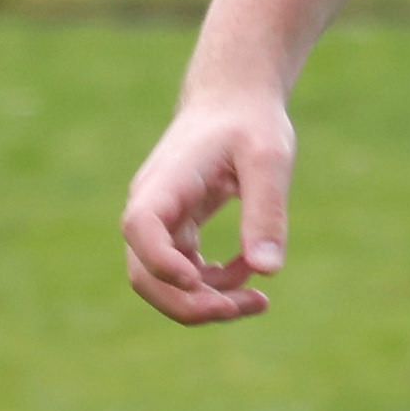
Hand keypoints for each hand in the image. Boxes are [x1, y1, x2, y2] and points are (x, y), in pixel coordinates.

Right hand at [121, 82, 295, 324]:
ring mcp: (162, 222)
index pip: (140, 227)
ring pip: (164, 282)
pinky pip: (186, 272)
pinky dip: (216, 283)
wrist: (234, 102)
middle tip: (245, 308)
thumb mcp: (269, 159)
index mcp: (165, 182)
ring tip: (259, 301)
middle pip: (144, 273)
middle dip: (190, 303)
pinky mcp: (179, 230)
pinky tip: (252, 271)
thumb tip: (268, 271)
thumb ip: (267, 210)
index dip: (161, 261)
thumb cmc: (251, 123)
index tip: (200, 279)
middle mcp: (153, 207)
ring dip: (206, 301)